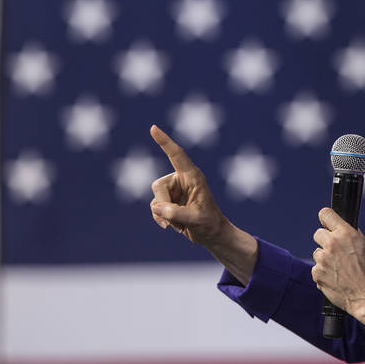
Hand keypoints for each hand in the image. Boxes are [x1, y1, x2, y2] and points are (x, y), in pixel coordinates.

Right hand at [148, 124, 227, 248]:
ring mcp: (174, 190)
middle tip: (173, 219)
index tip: (153, 128)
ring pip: (155, 198)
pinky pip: (155, 207)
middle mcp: (182, 180)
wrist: (211, 235)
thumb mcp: (195, 219)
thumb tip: (156, 207)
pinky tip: (172, 226)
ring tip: (178, 223)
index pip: (176, 155)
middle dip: (162, 203)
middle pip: (158, 185)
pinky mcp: (168, 201)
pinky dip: (160, 218)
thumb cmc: (209, 223)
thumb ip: (175, 212)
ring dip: (163, 214)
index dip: (164, 141)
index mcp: (193, 176)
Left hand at [311, 207, 364, 332]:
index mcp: (345, 234)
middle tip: (335, 251)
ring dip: (325, 259)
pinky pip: (316, 268)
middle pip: (318, 233)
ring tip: (339, 268)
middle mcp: (332, 244)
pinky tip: (335, 278)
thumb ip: (353, 235)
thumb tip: (344, 229)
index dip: (326, 219)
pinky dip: (323, 272)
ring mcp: (323, 259)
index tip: (327, 223)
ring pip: (317, 253)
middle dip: (325, 241)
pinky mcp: (317, 273)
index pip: (326, 214)